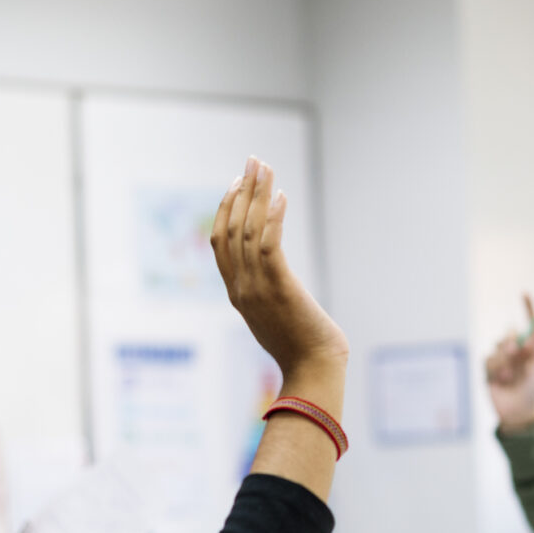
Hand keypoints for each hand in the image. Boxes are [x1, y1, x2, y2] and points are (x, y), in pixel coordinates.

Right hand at [210, 157, 348, 384]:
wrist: (313, 371)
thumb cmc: (303, 348)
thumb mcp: (275, 316)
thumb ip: (268, 292)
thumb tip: (276, 276)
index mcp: (237, 294)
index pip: (220, 243)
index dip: (225, 209)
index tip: (237, 183)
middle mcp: (240, 288)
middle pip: (231, 229)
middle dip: (241, 190)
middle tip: (252, 161)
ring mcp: (256, 288)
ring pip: (248, 231)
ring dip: (256, 195)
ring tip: (265, 167)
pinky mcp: (279, 288)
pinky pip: (269, 245)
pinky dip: (272, 217)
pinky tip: (281, 196)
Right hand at [486, 292, 533, 431]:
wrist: (517, 411)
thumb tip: (526, 334)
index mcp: (532, 348)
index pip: (531, 324)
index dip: (528, 308)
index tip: (524, 294)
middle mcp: (517, 350)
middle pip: (510, 333)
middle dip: (512, 343)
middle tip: (517, 354)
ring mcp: (502, 358)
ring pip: (498, 347)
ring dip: (505, 362)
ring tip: (510, 378)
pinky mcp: (489, 367)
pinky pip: (488, 359)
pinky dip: (496, 370)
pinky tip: (501, 381)